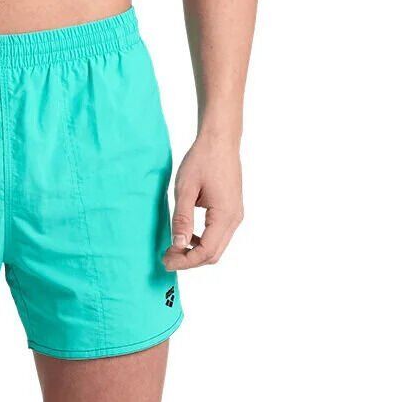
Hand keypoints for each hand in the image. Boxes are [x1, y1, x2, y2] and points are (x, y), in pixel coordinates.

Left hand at [162, 133, 243, 269]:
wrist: (220, 140)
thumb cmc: (202, 160)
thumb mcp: (185, 189)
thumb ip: (182, 219)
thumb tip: (178, 245)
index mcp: (224, 215)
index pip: (205, 252)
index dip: (185, 261)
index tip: (165, 261)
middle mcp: (234, 219)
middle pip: (214, 254)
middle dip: (190, 260)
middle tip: (167, 257)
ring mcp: (235, 214)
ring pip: (217, 246)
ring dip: (196, 251)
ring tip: (174, 247)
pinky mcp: (232, 209)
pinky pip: (219, 234)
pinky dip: (203, 241)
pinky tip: (186, 234)